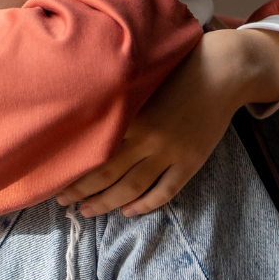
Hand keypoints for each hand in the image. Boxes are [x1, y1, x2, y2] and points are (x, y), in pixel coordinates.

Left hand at [56, 28, 278, 216]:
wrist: (224, 71)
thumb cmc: (179, 67)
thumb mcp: (143, 78)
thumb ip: (118, 97)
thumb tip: (85, 111)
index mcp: (133, 114)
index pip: (95, 150)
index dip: (73, 168)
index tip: (53, 177)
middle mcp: (149, 137)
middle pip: (108, 173)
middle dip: (82, 190)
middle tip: (62, 201)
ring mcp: (172, 152)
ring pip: (133, 187)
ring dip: (108, 203)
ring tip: (87, 212)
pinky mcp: (191, 161)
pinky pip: (165, 191)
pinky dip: (146, 204)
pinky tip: (129, 210)